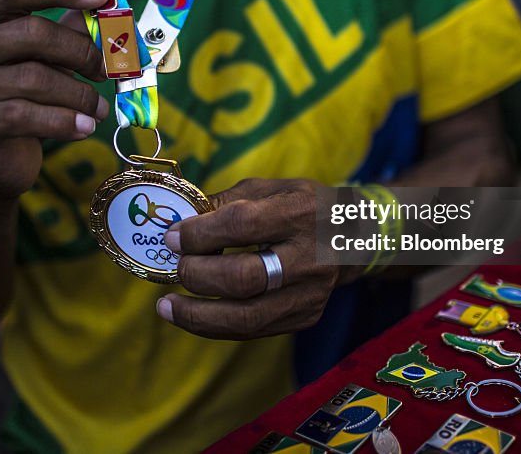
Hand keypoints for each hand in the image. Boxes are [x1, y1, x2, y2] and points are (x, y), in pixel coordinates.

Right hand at [0, 0, 111, 202]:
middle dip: (81, 52)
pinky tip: (85, 127)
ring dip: (80, 94)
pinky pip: (26, 117)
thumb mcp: (43, 62)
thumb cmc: (21, 102)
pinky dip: (65, 122)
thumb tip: (111, 11)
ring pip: (34, 79)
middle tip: (108, 71)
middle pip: (33, 34)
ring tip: (100, 108)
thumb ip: (69, 34)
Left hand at [156, 178, 360, 339]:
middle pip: (244, 278)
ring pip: (246, 317)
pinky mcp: (305, 318)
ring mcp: (311, 294)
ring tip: (166, 306)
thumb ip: (225, 204)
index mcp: (301, 212)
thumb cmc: (301, 206)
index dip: (200, 234)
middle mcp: (310, 257)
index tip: (172, 237)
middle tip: (175, 267)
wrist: (355, 236)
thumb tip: (178, 225)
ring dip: (197, 315)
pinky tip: (190, 315)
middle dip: (197, 275)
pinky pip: (252, 331)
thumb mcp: (269, 189)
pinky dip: (214, 325)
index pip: (243, 225)